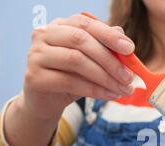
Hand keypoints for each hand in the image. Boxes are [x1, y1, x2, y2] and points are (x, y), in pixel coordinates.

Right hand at [21, 14, 135, 119]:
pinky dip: (94, 90)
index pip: (85, 23)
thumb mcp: (90, 62)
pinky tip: (109, 95)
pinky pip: (70, 82)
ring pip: (76, 61)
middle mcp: (44, 35)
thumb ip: (104, 48)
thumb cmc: (70, 78)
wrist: (45, 102)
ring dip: (105, 77)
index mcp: (59, 26)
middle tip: (129, 77)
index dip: (109, 35)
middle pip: (81, 41)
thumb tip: (123, 36)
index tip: (130, 49)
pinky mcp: (34, 77)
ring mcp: (36, 55)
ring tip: (123, 89)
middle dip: (110, 60)